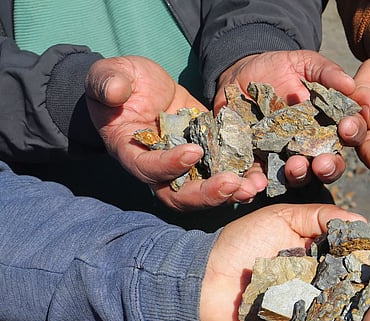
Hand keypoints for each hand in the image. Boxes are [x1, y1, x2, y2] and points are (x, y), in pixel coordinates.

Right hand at [84, 56, 259, 210]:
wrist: (141, 86)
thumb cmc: (119, 81)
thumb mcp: (110, 76)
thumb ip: (108, 84)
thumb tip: (114, 92)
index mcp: (131, 152)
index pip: (148, 168)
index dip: (169, 165)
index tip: (193, 151)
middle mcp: (158, 168)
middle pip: (180, 195)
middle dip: (207, 194)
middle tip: (233, 184)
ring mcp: (185, 166)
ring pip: (205, 191)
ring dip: (231, 193)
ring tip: (253, 186)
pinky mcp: (206, 155)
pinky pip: (223, 172)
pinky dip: (242, 177)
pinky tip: (261, 174)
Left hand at [199, 203, 369, 320]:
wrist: (202, 281)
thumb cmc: (239, 244)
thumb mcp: (281, 218)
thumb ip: (318, 217)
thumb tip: (360, 221)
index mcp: (319, 254)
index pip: (357, 249)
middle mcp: (322, 281)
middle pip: (364, 278)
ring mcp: (314, 308)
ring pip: (356, 306)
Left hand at [216, 50, 367, 186]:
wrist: (241, 73)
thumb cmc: (281, 68)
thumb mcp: (306, 64)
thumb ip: (328, 73)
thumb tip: (351, 86)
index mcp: (331, 126)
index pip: (350, 134)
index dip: (354, 132)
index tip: (348, 127)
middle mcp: (313, 148)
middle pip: (330, 166)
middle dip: (329, 167)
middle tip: (323, 163)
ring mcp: (286, 158)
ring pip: (299, 177)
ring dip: (299, 176)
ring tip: (293, 167)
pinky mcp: (258, 162)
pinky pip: (260, 179)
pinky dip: (257, 185)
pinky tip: (255, 184)